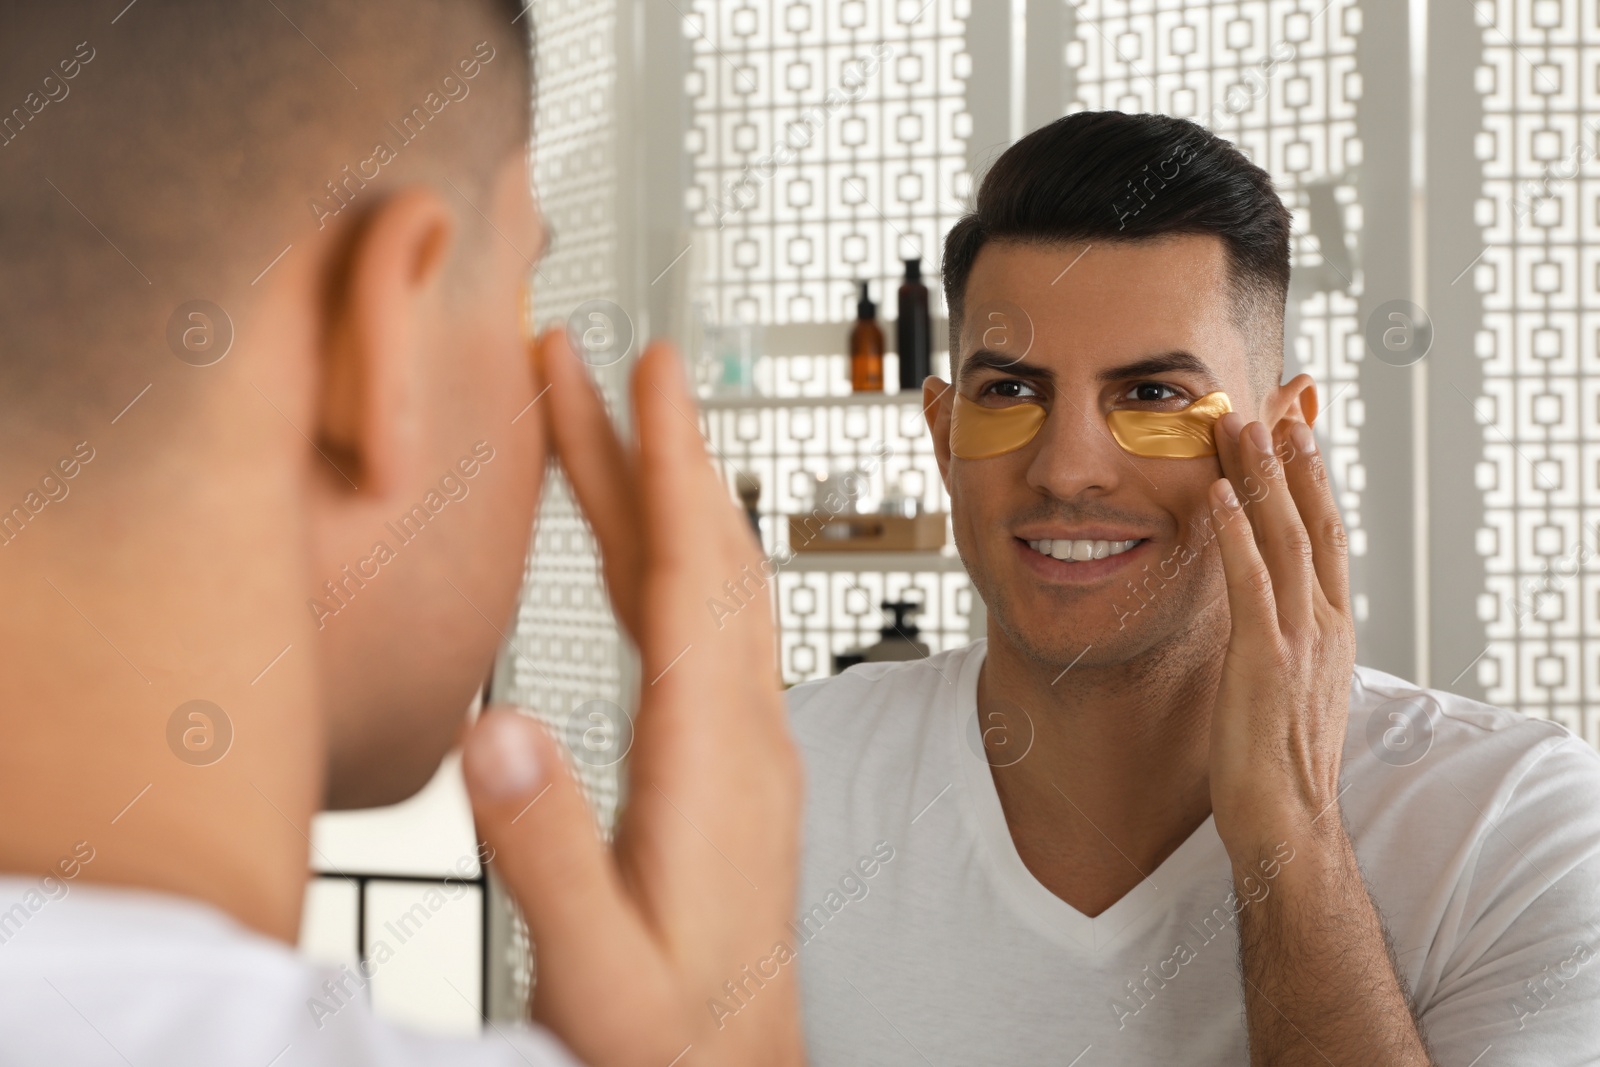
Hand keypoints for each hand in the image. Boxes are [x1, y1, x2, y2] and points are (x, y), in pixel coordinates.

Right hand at [463, 330, 803, 1066]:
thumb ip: (546, 852)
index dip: (665, 464)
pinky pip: (705, 627)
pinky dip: (667, 558)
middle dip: (649, 447)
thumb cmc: (671, 1040)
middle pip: (699, 556)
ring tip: (598, 424)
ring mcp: (748, 742)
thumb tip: (494, 727)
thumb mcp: (599, 967)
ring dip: (657, 493)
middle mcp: (746, 732)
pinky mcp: (734, 761)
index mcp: (714, 761)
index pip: (690, 578)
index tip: (646, 371)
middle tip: (598, 360)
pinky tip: (636, 548)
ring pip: (706, 585)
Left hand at [1206, 402, 1355, 859]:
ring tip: (1242, 426)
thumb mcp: (1284, 679)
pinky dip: (1233, 536)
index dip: (1314, 479)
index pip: (1327, 535)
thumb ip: (1276, 632)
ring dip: (1262, 479)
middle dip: (1294, 460)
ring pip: (1285, 539)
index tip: (1299, 428)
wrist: (1286, 822)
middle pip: (1315, 522)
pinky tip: (1214, 496)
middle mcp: (1324, 624)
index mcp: (1330, 626)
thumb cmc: (1277, 759)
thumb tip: (1256, 603)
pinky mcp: (1263, 661)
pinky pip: (1249, 584)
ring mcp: (1298, 640)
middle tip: (1276, 402)